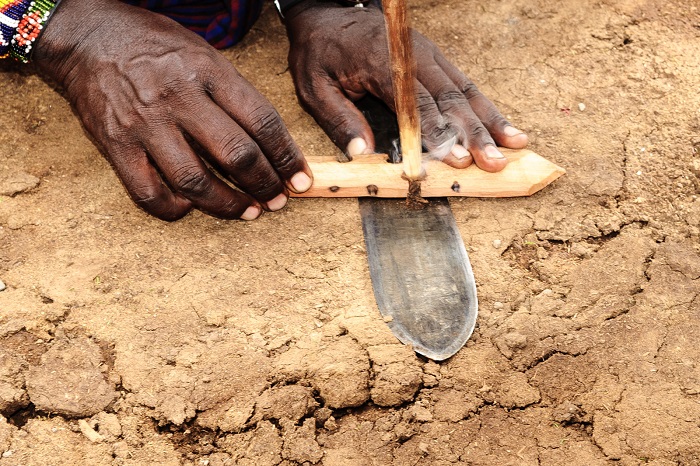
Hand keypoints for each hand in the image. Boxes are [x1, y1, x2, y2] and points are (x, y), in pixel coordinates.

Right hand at [34, 0, 311, 220]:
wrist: (86, 38)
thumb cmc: (153, 46)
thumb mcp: (203, 53)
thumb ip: (234, 93)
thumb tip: (270, 141)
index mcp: (208, 71)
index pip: (262, 122)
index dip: (287, 156)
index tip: (299, 177)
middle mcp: (179, 99)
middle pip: (236, 155)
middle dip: (266, 185)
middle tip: (278, 199)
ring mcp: (146, 125)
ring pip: (196, 182)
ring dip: (229, 205)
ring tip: (247, 212)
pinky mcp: (116, 146)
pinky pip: (150, 193)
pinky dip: (175, 208)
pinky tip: (190, 207)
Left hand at [284, 1, 527, 171]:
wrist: (327, 15)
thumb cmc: (320, 53)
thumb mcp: (314, 87)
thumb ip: (339, 120)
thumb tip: (362, 154)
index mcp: (382, 63)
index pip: (415, 103)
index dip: (438, 133)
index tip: (456, 160)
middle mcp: (413, 57)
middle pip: (450, 98)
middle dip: (474, 134)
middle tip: (494, 162)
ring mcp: (428, 56)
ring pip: (465, 90)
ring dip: (489, 120)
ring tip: (514, 146)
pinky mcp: (436, 60)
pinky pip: (465, 84)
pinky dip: (486, 107)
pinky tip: (503, 127)